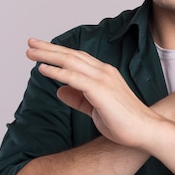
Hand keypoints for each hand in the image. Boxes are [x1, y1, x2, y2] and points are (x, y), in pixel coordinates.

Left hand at [26, 39, 160, 148]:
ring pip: (70, 62)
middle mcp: (103, 71)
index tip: (40, 50)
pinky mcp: (100, 90)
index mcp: (104, 74)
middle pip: (71, 55)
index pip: (77, 58)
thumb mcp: (95, 109)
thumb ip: (78, 99)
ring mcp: (102, 79)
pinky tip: (42, 69)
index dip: (58, 52)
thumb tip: (59, 90)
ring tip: (30, 52)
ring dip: (48, 55)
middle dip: (49, 48)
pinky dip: (57, 72)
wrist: (145, 131)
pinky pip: (73, 77)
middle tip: (30, 43)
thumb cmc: (124, 123)